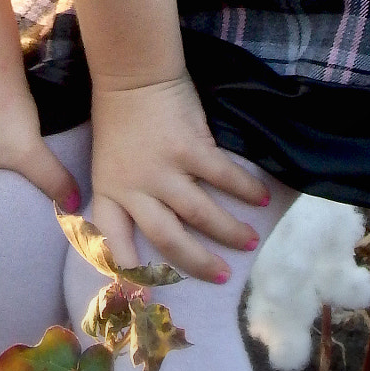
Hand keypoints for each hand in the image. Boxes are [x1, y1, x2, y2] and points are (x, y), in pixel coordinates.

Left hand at [88, 74, 270, 283]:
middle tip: (221, 275)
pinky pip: (221, 176)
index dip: (127, 269)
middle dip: (197, 262)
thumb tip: (158, 224)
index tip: (145, 296)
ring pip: (200, 214)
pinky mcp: (189, 148)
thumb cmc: (120, 117)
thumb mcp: (109, 161)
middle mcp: (135, 187)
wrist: (132, 74)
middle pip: (168, 239)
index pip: (113, 239)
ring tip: (249, 242)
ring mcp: (163, 169)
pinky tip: (260, 198)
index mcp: (110, 191)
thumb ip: (128, 192)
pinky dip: (243, 188)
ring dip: (228, 231)